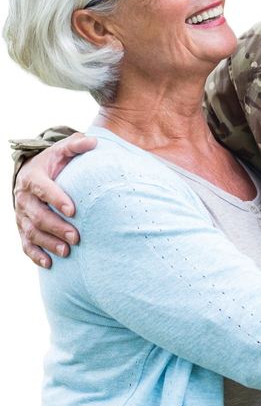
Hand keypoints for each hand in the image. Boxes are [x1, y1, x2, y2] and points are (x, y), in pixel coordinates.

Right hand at [13, 133, 96, 267]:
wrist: (35, 173)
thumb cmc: (55, 162)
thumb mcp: (63, 150)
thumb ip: (76, 146)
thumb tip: (93, 141)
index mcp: (33, 178)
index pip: (43, 188)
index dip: (56, 198)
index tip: (73, 209)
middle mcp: (24, 197)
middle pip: (37, 215)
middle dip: (56, 227)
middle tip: (76, 237)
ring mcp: (22, 214)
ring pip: (31, 231)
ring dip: (48, 243)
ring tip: (67, 252)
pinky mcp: (22, 226)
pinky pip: (25, 243)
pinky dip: (34, 254)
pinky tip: (49, 264)